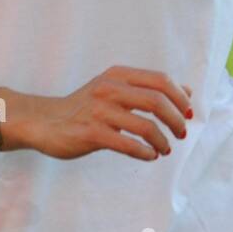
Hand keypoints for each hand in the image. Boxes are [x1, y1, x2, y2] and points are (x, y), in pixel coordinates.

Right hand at [23, 67, 191, 160]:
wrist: (44, 121)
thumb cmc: (85, 107)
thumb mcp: (115, 89)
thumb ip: (148, 89)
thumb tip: (186, 92)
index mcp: (118, 75)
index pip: (160, 80)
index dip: (180, 97)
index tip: (188, 113)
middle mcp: (109, 89)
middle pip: (157, 101)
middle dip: (176, 119)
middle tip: (182, 133)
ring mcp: (99, 111)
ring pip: (146, 125)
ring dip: (163, 140)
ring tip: (166, 149)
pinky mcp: (91, 133)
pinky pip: (128, 144)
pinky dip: (145, 152)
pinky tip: (150, 156)